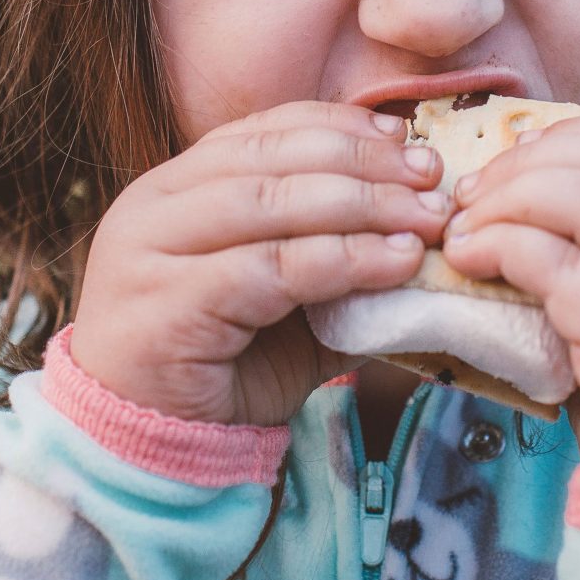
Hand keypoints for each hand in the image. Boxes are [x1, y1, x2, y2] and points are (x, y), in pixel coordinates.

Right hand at [68, 100, 449, 426]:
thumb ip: (331, 256)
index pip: (261, 131)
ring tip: (426, 221)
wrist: (147, 451)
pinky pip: (270, 269)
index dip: (338, 128)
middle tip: (431, 178)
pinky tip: (395, 263)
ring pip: (270, 204)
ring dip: (363, 207)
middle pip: (270, 159)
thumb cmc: (219, 372)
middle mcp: (150, 206)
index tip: (403, 137)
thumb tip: (420, 223)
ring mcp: (148, 253)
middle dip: (362, 163)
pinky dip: (343, 260)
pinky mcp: (165, 305)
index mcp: (172, 188)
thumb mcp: (284, 300)